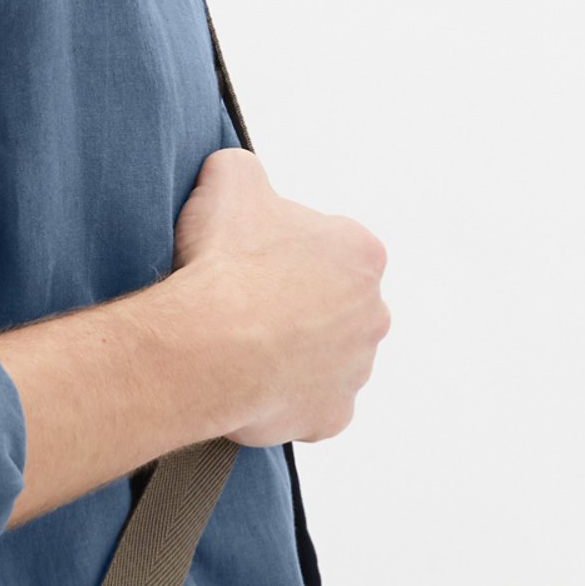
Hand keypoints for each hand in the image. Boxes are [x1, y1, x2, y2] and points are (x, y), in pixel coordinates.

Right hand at [171, 148, 390, 445]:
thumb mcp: (228, 179)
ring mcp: (357, 369)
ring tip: (243, 347)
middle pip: (334, 306)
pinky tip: (252, 385)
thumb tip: (236, 175)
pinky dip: (288, 399)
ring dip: (295, 353)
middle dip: (298, 306)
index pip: (329, 247)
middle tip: (246, 305)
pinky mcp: (334, 416)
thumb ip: (244, 170)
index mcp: (361, 252)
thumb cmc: (225, 262)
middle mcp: (373, 312)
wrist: (211, 344)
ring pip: (327, 358)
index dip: (284, 252)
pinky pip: (314, 407)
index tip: (251, 260)